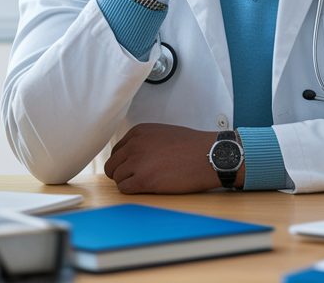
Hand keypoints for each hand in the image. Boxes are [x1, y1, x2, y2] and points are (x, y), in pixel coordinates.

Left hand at [104, 124, 233, 193]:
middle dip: (123, 173)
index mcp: (138, 132)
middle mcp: (134, 144)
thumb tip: (129, 157)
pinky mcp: (143, 180)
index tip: (136, 168)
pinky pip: (124, 189)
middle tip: (139, 179)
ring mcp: (137, 162)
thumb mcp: (162, 134)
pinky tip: (149, 188)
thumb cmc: (192, 146)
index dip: (125, 162)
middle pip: (112, 165)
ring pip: (117, 178)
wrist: (210, 155)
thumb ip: (143, 142)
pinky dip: (133, 191)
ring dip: (129, 183)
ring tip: (149, 182)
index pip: (117, 151)